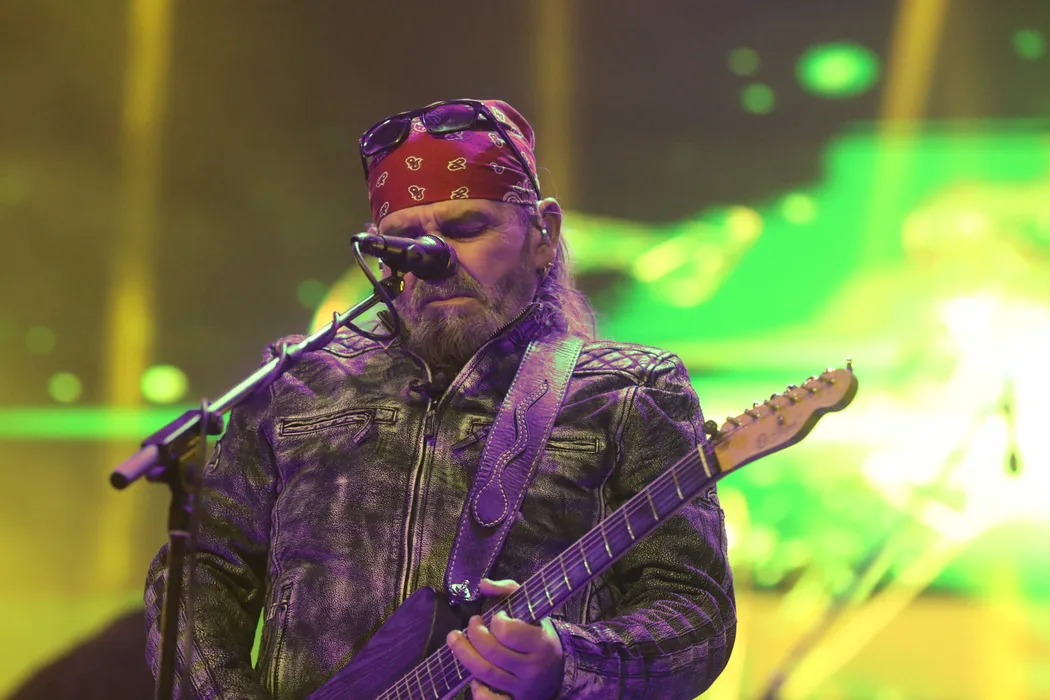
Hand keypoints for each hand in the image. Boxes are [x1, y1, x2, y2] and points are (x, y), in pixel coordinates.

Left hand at [446, 578, 563, 699]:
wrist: (559, 671)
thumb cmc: (539, 635)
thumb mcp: (532, 610)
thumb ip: (508, 591)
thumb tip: (482, 584)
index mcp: (540, 642)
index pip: (507, 632)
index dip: (496, 621)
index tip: (496, 616)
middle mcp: (533, 668)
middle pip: (492, 653)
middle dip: (473, 635)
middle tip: (471, 624)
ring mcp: (523, 688)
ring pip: (485, 674)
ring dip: (464, 655)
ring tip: (455, 640)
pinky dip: (477, 690)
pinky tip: (473, 677)